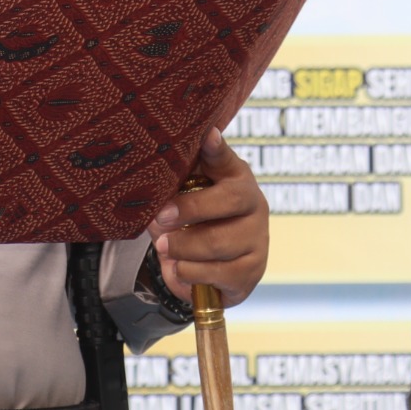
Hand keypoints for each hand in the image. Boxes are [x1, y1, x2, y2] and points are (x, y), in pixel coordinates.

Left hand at [145, 131, 270, 306]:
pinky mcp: (253, 270)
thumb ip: (174, 181)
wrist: (207, 264)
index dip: (216, 148)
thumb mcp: (182, 196)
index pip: (226, 158)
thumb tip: (153, 173)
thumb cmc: (193, 220)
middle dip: (191, 209)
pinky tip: (179, 267)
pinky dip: (192, 272)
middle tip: (160, 218)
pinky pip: (220, 273)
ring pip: (219, 243)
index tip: (208, 136)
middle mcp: (254, 204)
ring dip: (184, 247)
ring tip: (164, 247)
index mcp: (235, 177)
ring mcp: (258, 238)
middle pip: (229, 200)